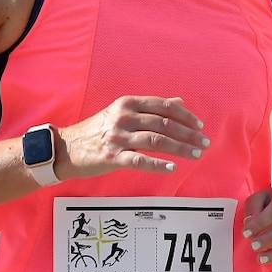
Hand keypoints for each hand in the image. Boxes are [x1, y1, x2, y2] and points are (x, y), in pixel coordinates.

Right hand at [57, 96, 207, 180]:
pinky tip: (172, 168)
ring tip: (196, 155)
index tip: (200, 126)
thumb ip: (151, 107)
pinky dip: (158, 165)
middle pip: (164, 124)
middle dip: (188, 134)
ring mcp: (118, 137)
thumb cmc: (97, 130)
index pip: (163, 106)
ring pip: (157, 141)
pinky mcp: (112, 157)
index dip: (185, 116)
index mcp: (127, 103)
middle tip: (204, 143)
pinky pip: (140, 161)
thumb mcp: (122, 112)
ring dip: (180, 148)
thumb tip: (180, 103)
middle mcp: (124, 117)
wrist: (66, 148)